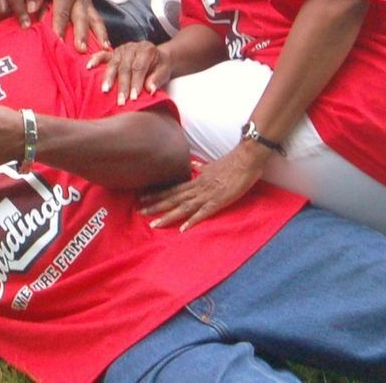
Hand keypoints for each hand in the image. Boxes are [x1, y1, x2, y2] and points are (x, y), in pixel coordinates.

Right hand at [86, 40, 172, 102]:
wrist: (158, 57)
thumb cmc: (161, 66)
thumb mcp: (165, 71)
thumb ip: (157, 79)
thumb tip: (150, 89)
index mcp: (146, 50)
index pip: (139, 67)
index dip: (136, 82)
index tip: (134, 98)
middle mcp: (132, 47)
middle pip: (125, 67)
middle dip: (123, 85)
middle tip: (121, 101)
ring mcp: (121, 49)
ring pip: (114, 64)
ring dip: (109, 78)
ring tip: (105, 91)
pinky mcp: (113, 53)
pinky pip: (102, 55)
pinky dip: (95, 60)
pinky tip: (89, 67)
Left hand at [140, 142, 268, 229]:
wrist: (247, 157)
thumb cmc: (232, 161)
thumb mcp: (212, 164)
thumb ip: (202, 167)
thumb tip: (193, 165)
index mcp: (197, 180)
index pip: (173, 188)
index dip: (157, 193)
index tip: (142, 197)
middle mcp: (198, 187)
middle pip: (173, 198)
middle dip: (155, 205)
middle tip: (138, 211)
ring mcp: (208, 194)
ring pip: (183, 206)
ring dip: (168, 215)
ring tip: (153, 224)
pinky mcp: (219, 201)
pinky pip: (203, 212)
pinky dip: (193, 220)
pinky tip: (183, 229)